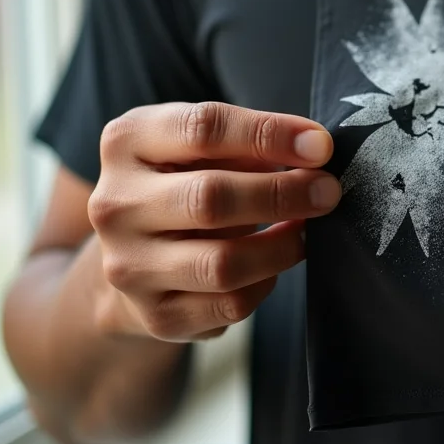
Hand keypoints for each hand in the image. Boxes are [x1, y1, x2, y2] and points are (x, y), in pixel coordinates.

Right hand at [88, 102, 338, 341]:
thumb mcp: (204, 147)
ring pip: (221, 263)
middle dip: (282, 193)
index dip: (270, 134)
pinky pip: (229, 304)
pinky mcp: (154, 314)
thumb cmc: (187, 181)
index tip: (321, 146)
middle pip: (210, 198)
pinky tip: (275, 263)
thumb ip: (251, 142)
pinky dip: (266, 282)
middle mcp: (115, 204)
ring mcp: (128, 265)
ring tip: (308, 229)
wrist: (137, 254)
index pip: (203, 128)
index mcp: (127, 142)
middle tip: (328, 191)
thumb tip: (314, 149)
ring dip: (282, 245)